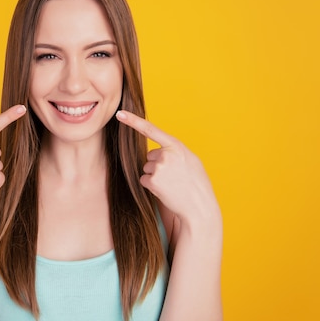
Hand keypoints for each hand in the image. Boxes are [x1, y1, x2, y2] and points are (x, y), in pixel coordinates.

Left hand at [116, 110, 220, 231]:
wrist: (199, 206)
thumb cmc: (197, 184)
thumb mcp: (191, 160)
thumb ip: (175, 151)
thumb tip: (159, 150)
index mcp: (176, 146)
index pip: (151, 130)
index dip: (133, 121)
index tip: (120, 114)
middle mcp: (166, 154)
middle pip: (150, 156)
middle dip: (159, 164)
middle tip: (175, 176)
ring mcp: (158, 168)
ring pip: (147, 168)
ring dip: (156, 176)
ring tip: (173, 184)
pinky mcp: (152, 181)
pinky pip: (145, 179)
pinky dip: (152, 185)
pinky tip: (166, 190)